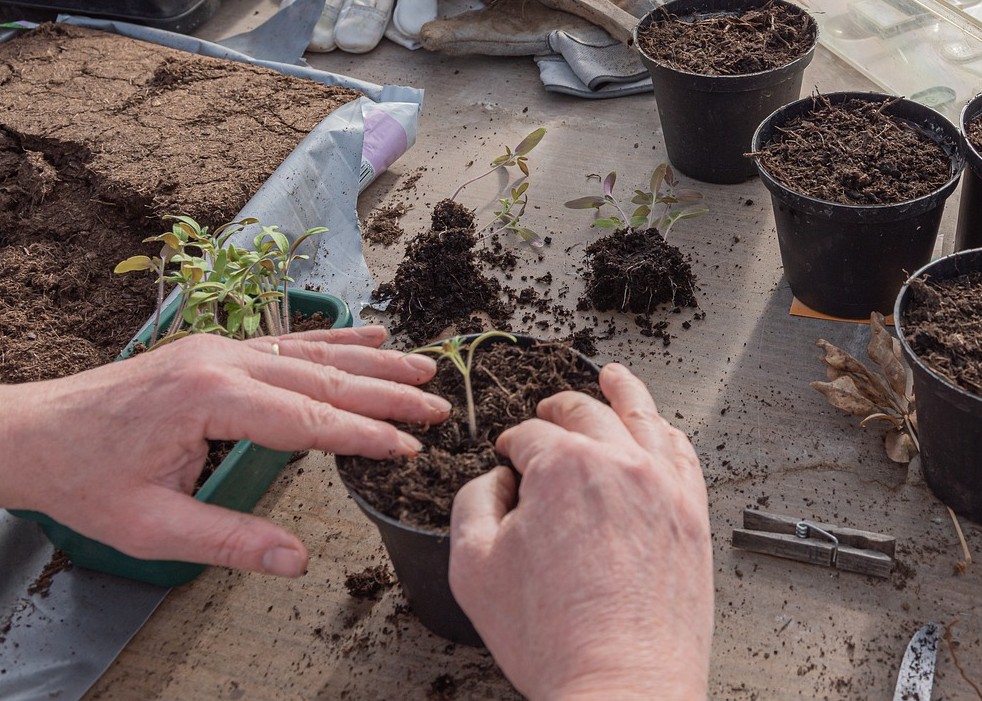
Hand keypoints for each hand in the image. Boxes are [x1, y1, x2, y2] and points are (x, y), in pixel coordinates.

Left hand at [0, 326, 449, 576]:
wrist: (34, 432)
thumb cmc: (88, 479)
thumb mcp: (153, 526)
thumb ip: (231, 540)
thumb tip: (296, 561)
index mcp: (210, 398)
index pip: (308, 418)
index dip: (365, 434)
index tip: (410, 446)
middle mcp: (222, 360)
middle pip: (322, 377)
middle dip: (386, 393)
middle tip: (438, 405)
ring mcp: (221, 347)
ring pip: (312, 352)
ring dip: (372, 360)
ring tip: (422, 366)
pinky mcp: (216, 348)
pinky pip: (288, 341)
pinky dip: (334, 339)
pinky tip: (369, 333)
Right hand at [449, 363, 712, 700]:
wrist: (621, 685)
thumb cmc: (552, 637)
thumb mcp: (472, 566)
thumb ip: (473, 502)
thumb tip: (495, 480)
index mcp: (561, 468)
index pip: (530, 435)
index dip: (512, 445)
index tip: (508, 459)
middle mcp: (618, 463)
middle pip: (584, 413)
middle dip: (558, 409)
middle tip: (546, 414)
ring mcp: (663, 486)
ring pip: (642, 416)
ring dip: (622, 391)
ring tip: (614, 376)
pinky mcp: (692, 515)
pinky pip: (683, 454)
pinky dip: (665, 432)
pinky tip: (659, 429)